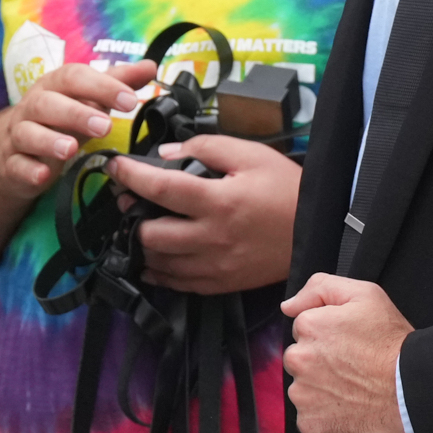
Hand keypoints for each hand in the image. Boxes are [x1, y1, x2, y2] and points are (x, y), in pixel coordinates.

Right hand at [0, 59, 153, 194]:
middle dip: (75, 113)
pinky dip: (28, 169)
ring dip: (49, 140)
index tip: (130, 101)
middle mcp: (32, 107)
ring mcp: (18, 136)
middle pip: (46, 103)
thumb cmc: (58, 120)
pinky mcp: (12, 164)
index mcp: (53, 87)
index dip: (101, 87)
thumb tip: (150, 66)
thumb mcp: (86, 99)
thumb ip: (116, 84)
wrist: (14, 150)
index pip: (73, 78)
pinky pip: (16, 165)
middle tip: (105, 127)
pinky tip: (43, 174)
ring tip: (72, 149)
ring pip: (27, 133)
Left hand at [107, 135, 299, 295]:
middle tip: (130, 199)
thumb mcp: (251, 155)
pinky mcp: (220, 284)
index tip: (113, 167)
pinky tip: (155, 256)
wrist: (319, 230)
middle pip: (150, 233)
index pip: (159, 188)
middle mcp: (212, 238)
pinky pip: (176, 283)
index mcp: (219, 202)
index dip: (130, 176)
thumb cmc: (286, 189)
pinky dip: (159, 270)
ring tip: (142, 224)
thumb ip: (205, 149)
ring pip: (157, 262)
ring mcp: (215, 266)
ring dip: (142, 243)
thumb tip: (165, 154)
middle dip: (132, 214)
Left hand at [282, 274, 414, 432]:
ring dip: (323, 392)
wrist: (415, 392)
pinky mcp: (311, 425)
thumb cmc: (394, 344)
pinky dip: (328, 418)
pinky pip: (311, 420)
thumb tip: (288, 306)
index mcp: (308, 327)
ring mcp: (303, 396)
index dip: (330, 337)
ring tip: (356, 391)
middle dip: (321, 363)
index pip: (305, 331)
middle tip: (355, 369)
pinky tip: (352, 411)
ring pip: (304, 391)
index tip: (352, 345)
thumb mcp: (366, 296)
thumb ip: (321, 288)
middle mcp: (298, 360)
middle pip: (301, 361)